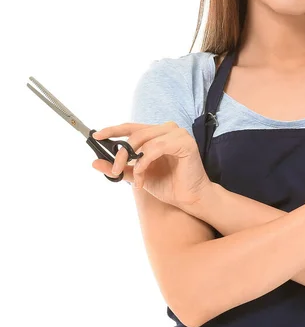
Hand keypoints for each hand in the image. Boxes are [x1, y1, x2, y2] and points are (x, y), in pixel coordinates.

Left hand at [91, 121, 211, 207]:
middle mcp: (167, 129)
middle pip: (135, 134)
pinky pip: (156, 148)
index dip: (113, 130)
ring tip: (136, 179)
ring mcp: (178, 133)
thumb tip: (94, 162)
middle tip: (114, 170)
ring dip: (135, 162)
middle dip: (121, 153)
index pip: (131, 127)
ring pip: (144, 141)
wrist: (189, 199)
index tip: (96, 136)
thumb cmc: (168, 185)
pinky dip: (145, 162)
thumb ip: (119, 167)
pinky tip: (144, 176)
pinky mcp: (185, 142)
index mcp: (157, 133)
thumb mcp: (137, 175)